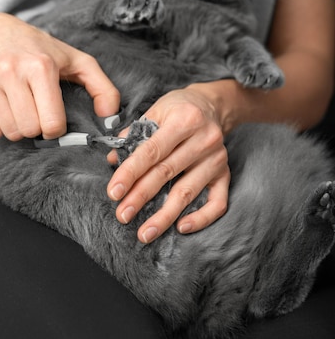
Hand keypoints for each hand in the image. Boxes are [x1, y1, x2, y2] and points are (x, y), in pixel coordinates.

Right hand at [0, 12, 119, 139]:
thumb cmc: (41, 50)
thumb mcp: (77, 61)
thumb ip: (102, 87)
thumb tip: (109, 116)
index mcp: (40, 65)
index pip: (51, 123)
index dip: (57, 127)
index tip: (56, 117)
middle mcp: (10, 72)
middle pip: (29, 130)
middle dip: (38, 127)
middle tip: (38, 111)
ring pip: (10, 133)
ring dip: (20, 128)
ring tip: (23, 108)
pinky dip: (0, 127)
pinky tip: (6, 108)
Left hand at [107, 86, 229, 242]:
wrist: (213, 105)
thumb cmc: (179, 108)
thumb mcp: (155, 110)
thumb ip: (134, 134)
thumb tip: (114, 160)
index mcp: (184, 120)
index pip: (151, 151)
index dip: (130, 173)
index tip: (113, 192)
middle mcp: (204, 139)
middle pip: (166, 173)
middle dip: (141, 197)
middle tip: (122, 215)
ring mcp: (217, 159)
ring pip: (187, 192)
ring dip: (164, 216)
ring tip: (144, 233)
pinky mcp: (226, 174)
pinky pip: (217, 202)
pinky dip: (201, 218)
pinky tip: (181, 227)